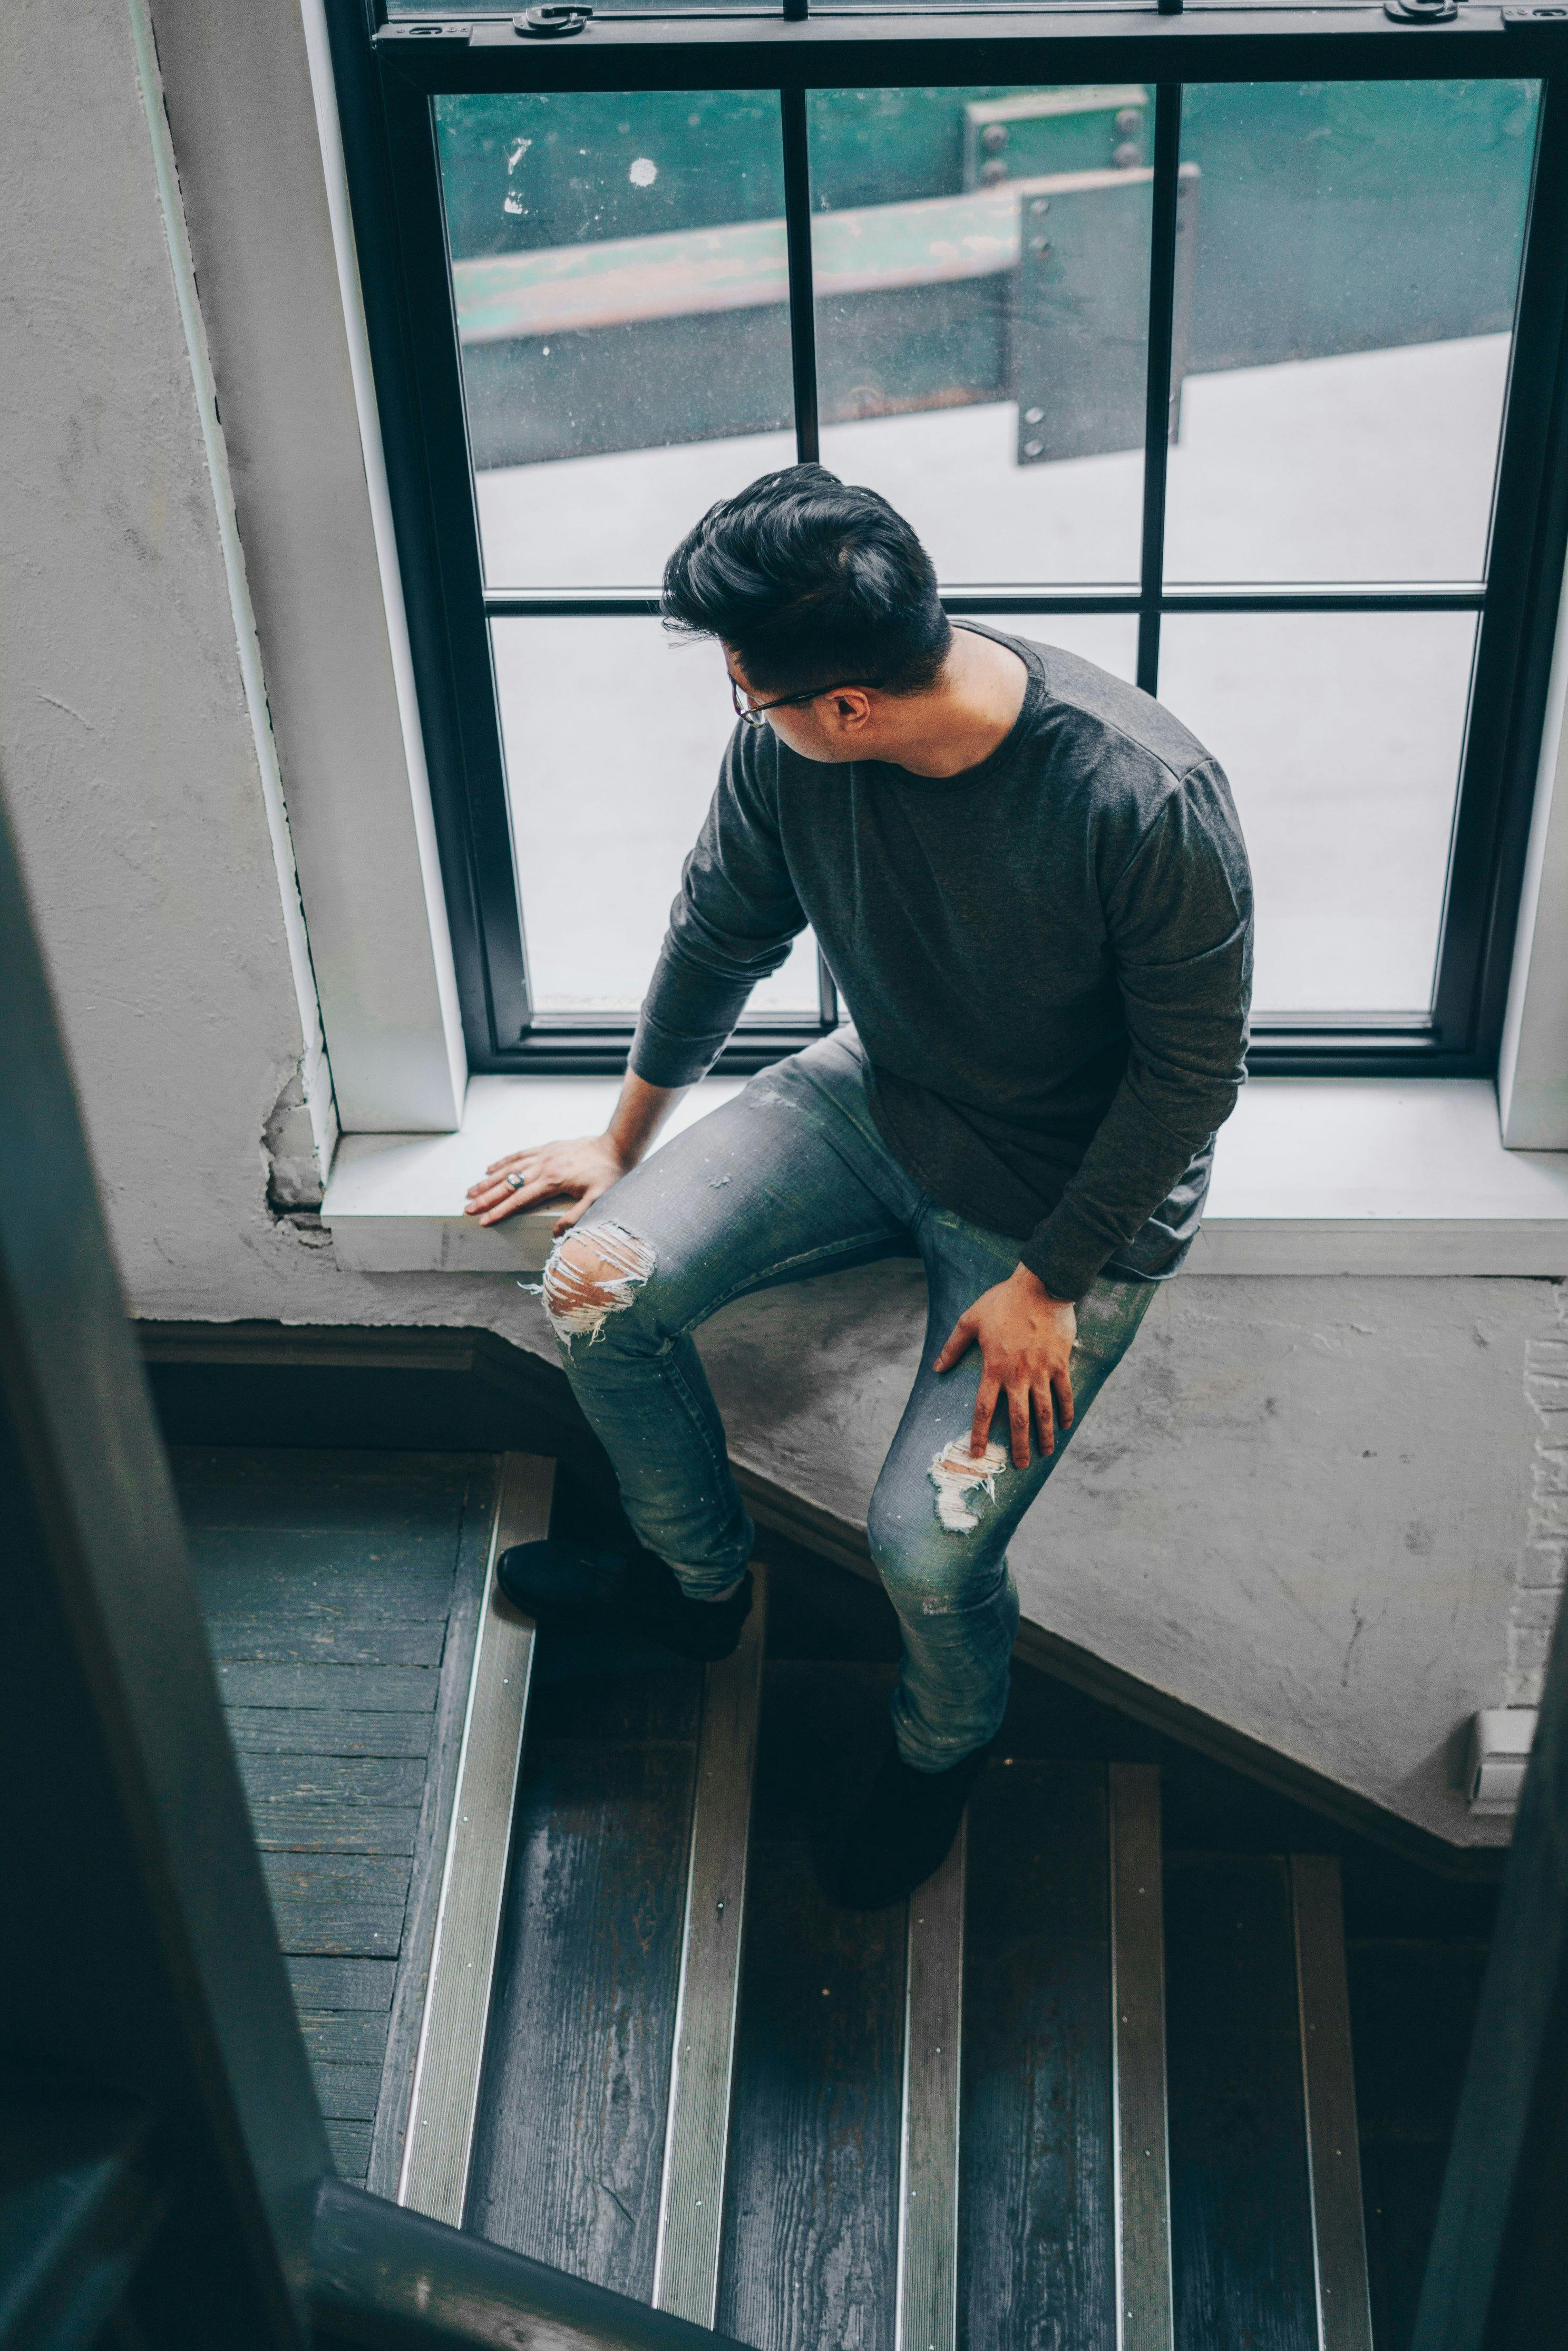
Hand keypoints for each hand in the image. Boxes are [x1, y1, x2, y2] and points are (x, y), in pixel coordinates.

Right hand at [464, 1133, 629, 1234]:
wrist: (616, 1146)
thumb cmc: (609, 1175)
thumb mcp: (598, 1199)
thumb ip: (576, 1217)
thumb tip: (555, 1233)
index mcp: (553, 1182)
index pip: (520, 1200)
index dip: (501, 1211)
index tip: (484, 1220)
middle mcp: (543, 1167)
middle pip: (509, 1185)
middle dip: (487, 1198)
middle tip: (468, 1208)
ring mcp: (543, 1155)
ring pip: (510, 1169)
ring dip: (489, 1181)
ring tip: (471, 1190)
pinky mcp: (547, 1148)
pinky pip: (520, 1155)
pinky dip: (504, 1162)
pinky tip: (490, 1168)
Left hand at [933, 1264, 1075, 1470]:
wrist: (1041, 1286)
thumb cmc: (1002, 1301)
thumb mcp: (970, 1320)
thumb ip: (953, 1346)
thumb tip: (937, 1367)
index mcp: (994, 1368)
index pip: (983, 1409)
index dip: (979, 1434)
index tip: (977, 1453)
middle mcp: (1018, 1375)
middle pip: (1017, 1420)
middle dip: (1018, 1446)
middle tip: (1021, 1465)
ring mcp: (1042, 1371)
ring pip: (1044, 1412)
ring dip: (1045, 1436)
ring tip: (1046, 1453)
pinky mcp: (1060, 1364)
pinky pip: (1065, 1393)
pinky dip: (1066, 1411)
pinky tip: (1065, 1425)